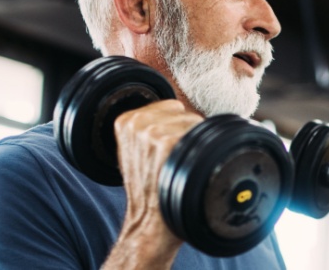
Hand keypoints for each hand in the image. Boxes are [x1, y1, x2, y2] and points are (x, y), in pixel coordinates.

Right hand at [103, 100, 203, 268]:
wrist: (149, 221)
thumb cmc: (148, 190)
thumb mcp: (136, 153)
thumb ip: (149, 129)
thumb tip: (178, 113)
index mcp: (126, 120)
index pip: (171, 107)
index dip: (177, 128)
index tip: (168, 151)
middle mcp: (137, 123)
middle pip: (185, 113)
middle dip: (187, 134)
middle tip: (175, 162)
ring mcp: (152, 132)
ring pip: (195, 123)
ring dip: (196, 144)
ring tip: (181, 166)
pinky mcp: (169, 142)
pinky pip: (200, 135)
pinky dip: (202, 152)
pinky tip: (187, 169)